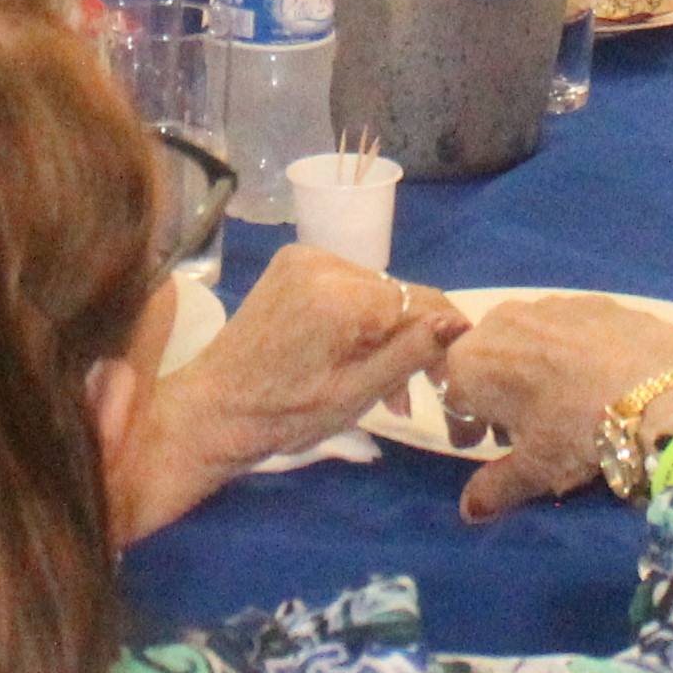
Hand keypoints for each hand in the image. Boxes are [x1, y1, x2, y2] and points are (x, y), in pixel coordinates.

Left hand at [179, 249, 464, 463]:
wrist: (213, 410)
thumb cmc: (284, 415)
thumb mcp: (357, 393)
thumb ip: (410, 353)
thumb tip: (458, 322)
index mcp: (340, 292)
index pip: (420, 301)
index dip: (442, 338)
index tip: (447, 378)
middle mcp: (323, 259)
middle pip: (397, 295)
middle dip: (410, 339)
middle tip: (410, 394)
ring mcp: (304, 257)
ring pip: (374, 291)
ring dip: (384, 332)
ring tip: (383, 384)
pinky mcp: (291, 264)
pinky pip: (346, 286)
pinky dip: (357, 318)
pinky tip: (352, 354)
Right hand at [433, 294, 672, 521]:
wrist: (659, 387)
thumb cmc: (576, 430)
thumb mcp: (534, 468)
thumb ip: (494, 488)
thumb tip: (469, 510)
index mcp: (472, 363)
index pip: (454, 397)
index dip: (467, 426)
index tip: (481, 445)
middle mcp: (501, 322)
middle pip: (488, 361)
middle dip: (498, 392)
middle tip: (522, 426)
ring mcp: (549, 305)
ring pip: (527, 340)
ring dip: (532, 368)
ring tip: (562, 402)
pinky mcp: (593, 300)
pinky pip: (568, 329)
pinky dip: (571, 351)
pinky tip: (597, 377)